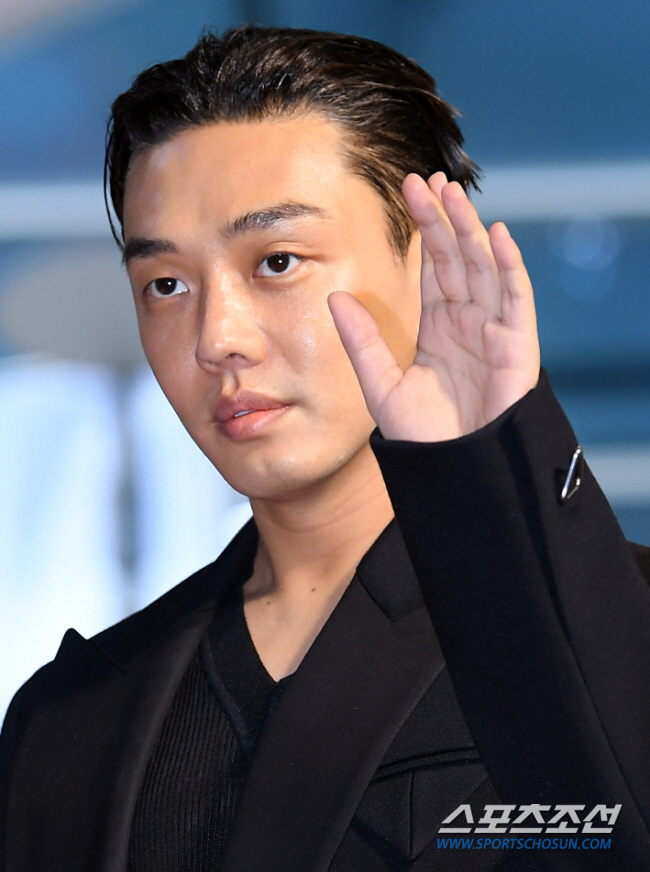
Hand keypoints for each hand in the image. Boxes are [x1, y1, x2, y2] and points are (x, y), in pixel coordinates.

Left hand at [328, 172, 540, 441]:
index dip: (424, 228)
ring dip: (470, 230)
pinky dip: (508, 267)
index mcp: (438, 326)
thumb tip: (336, 298)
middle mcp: (467, 322)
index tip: (408, 190)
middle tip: (426, 179)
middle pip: (457, 258)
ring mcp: (494, 331)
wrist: (453, 472)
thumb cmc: (423, 437)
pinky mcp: (516, 347)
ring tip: (452, 193)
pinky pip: (515, 299)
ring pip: (484, 268)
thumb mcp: (382, 385)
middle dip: (444, 218)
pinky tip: (494, 235)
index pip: (432, 266)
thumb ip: (362, 342)